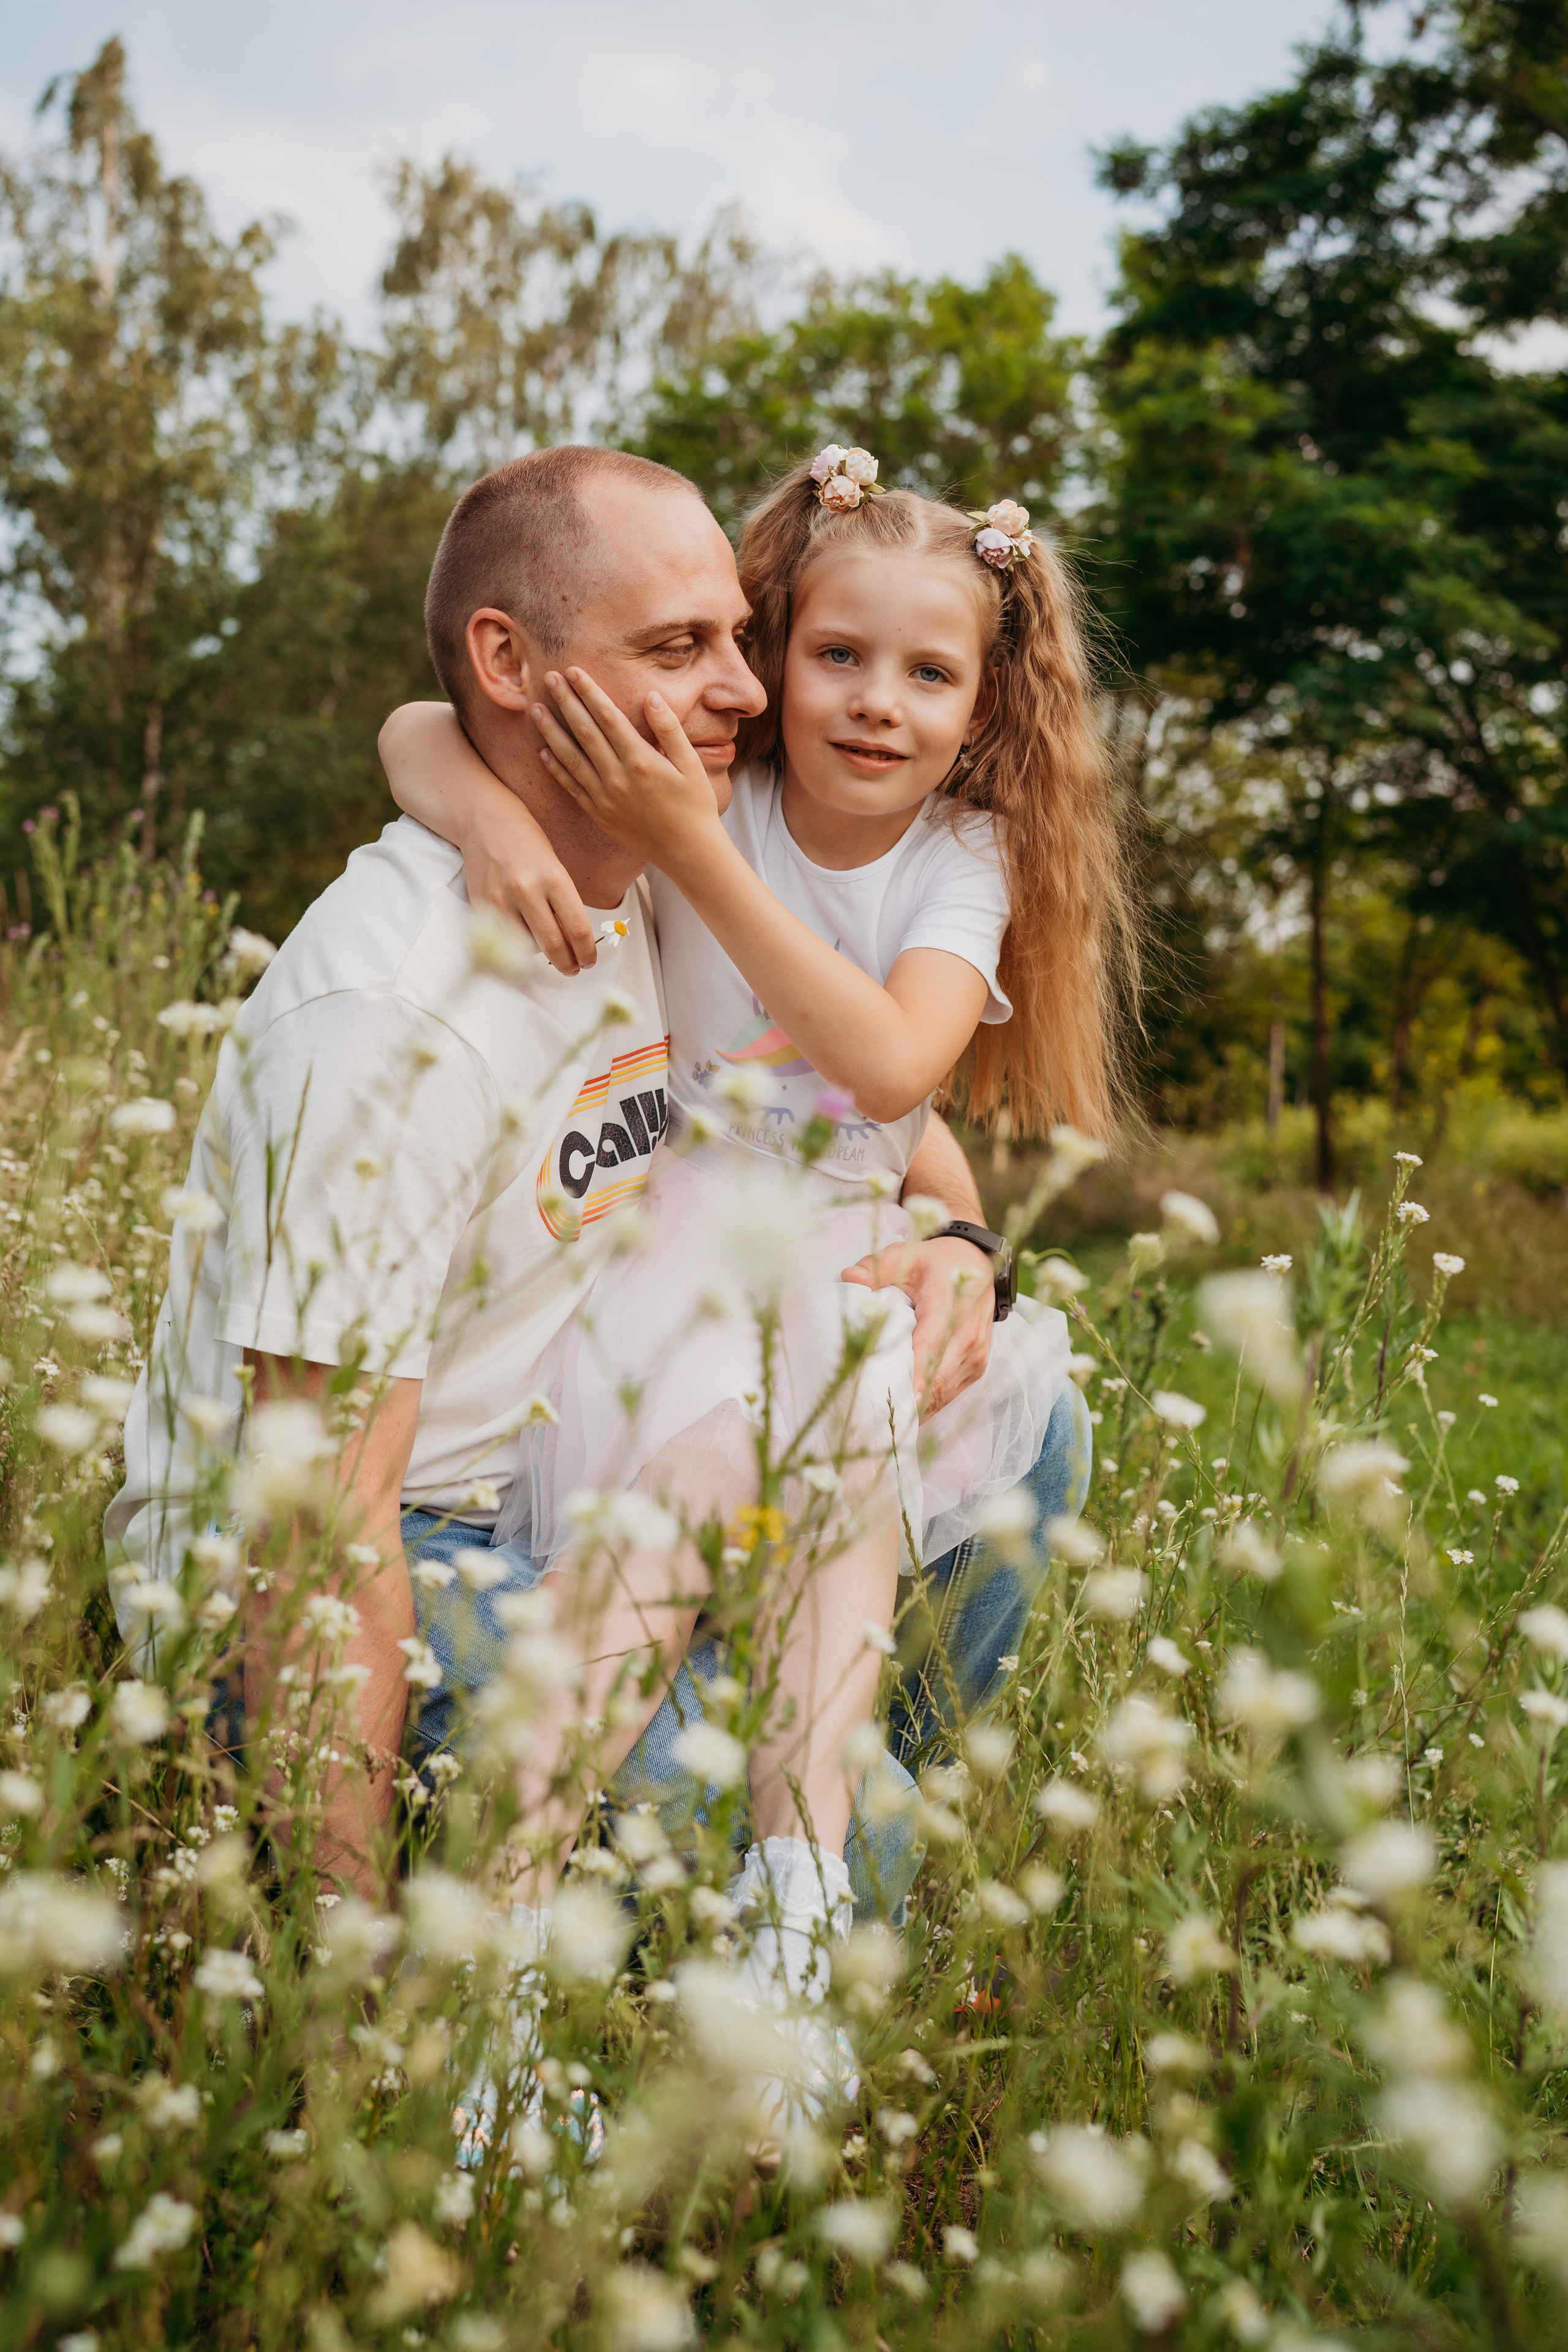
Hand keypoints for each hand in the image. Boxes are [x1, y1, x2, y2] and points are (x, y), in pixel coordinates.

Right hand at [464, 818, 597, 976]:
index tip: (589, 961)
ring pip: (527, 947)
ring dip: (541, 952)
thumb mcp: (556, 867)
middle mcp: (526, 890)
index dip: (587, 953)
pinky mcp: (480, 905)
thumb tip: (574, 945)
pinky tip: (522, 929)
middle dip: (568, 964)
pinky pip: (504, 939)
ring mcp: (500, 899)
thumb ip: (564, 904)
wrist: (485, 821)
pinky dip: (516, 941)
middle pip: (554, 946)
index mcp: (553, 877)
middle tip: (573, 968)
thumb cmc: (528, 843)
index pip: (578, 929)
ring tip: (545, 940)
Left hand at [534, 669, 722, 869]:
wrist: (687, 852)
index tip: (574, 672)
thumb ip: (669, 729)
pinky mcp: (598, 814)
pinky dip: (555, 768)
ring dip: (551, 731)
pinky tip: (542, 751)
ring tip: (536, 709)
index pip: (607, 717)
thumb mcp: (691, 763)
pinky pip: (571, 787)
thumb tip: (650, 697)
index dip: (589, 692)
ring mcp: (604, 797)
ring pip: (570, 757)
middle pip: (584, 731)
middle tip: (549, 677)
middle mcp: (616, 777)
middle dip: (565, 702)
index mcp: (640, 760)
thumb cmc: (695, 805)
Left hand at [840, 1234, 993, 1416]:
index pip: (933, 1346)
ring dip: (917, 1409)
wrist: (976, 1263)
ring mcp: (976, 1354)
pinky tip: (903, 1414)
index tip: (905, 1402)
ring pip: (944, 1393)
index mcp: (950, 1306)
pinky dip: (927, 1404)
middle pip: (938, 1379)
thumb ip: (876, 1268)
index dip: (919, 1375)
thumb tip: (848, 1277)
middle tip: (875, 1422)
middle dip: (909, 1403)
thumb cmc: (935, 1263)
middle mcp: (968, 1335)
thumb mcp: (906, 1256)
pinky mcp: (976, 1367)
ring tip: (884, 1425)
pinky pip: (950, 1394)